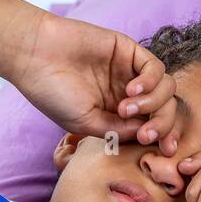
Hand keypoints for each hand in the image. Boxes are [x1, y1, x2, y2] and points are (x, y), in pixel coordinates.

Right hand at [8, 11, 180, 153]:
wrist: (35, 57)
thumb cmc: (53, 93)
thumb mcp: (85, 124)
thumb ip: (118, 130)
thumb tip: (148, 133)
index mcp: (117, 114)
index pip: (152, 126)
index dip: (163, 138)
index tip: (162, 150)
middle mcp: (127, 94)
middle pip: (164, 109)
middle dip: (163, 125)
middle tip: (146, 134)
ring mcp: (129, 72)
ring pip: (165, 90)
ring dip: (153, 104)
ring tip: (125, 108)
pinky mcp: (129, 51)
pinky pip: (156, 68)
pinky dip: (150, 82)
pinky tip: (131, 90)